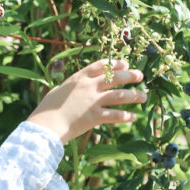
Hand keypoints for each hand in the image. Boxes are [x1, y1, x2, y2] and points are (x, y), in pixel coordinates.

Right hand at [27, 58, 147, 143]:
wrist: (46, 125)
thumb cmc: (46, 110)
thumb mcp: (56, 92)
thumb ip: (66, 88)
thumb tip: (66, 88)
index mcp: (78, 78)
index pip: (101, 66)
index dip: (115, 64)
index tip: (125, 64)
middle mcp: (88, 87)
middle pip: (115, 77)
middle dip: (130, 75)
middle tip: (140, 76)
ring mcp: (93, 101)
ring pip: (120, 95)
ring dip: (134, 95)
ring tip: (143, 97)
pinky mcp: (95, 116)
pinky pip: (116, 115)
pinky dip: (126, 116)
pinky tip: (134, 116)